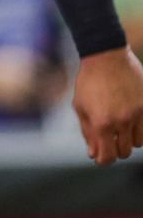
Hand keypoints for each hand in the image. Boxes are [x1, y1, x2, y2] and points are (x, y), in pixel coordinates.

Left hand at [72, 47, 142, 164]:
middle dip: (114, 149)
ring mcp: (138, 114)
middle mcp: (122, 121)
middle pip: (124, 152)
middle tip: (109, 139)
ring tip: (119, 127)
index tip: (101, 157)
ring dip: (128, 139)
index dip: (103, 160)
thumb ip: (88, 132)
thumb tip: (93, 154)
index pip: (107, 156)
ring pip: (138, 143)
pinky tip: (130, 120)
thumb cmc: (89, 82)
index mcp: (101, 123)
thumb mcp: (81, 107)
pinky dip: (139, 130)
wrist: (107, 57)